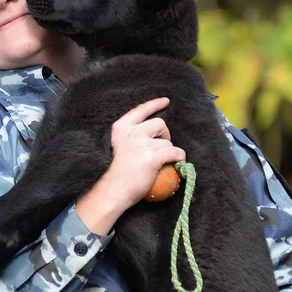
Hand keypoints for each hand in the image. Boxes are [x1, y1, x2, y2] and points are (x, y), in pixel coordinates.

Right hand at [75, 97, 184, 233]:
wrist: (112, 190)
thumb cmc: (115, 173)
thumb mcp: (118, 146)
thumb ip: (131, 136)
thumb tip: (152, 134)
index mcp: (121, 127)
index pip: (141, 110)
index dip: (155, 104)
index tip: (166, 101)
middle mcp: (132, 132)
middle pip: (159, 123)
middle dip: (165, 134)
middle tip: (161, 147)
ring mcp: (142, 144)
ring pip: (167, 141)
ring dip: (168, 151)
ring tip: (160, 162)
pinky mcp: (152, 158)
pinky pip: (175, 152)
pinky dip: (179, 157)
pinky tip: (177, 162)